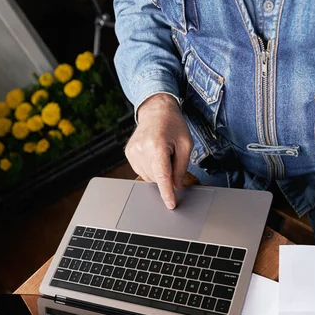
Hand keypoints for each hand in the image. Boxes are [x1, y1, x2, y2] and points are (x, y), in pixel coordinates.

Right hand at [125, 94, 193, 208]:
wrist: (156, 110)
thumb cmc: (173, 124)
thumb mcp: (186, 144)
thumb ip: (182, 167)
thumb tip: (176, 186)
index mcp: (157, 145)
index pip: (162, 176)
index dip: (167, 193)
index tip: (170, 205)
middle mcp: (142, 149)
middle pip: (157, 178)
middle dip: (167, 174)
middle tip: (171, 156)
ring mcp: (133, 152)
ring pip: (149, 177)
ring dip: (158, 171)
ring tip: (162, 152)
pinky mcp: (129, 154)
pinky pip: (142, 171)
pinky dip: (150, 168)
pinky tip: (154, 154)